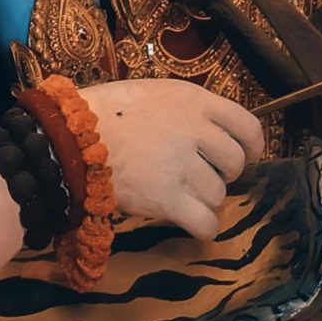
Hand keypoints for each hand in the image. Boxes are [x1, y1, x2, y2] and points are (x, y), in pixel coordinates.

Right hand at [85, 77, 263, 240]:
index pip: (247, 125)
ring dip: (205, 198)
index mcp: (192, 100)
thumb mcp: (153, 94)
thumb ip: (185, 111)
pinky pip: (206, 223)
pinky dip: (203, 227)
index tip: (246, 154)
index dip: (251, 145)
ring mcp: (181, 166)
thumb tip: (210, 135)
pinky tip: (191, 221)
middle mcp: (194, 131)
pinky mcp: (167, 199)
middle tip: (201, 175)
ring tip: (181, 192)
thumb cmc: (106, 110)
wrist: (70, 136)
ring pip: (218, 195)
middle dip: (223, 174)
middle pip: (235, 163)